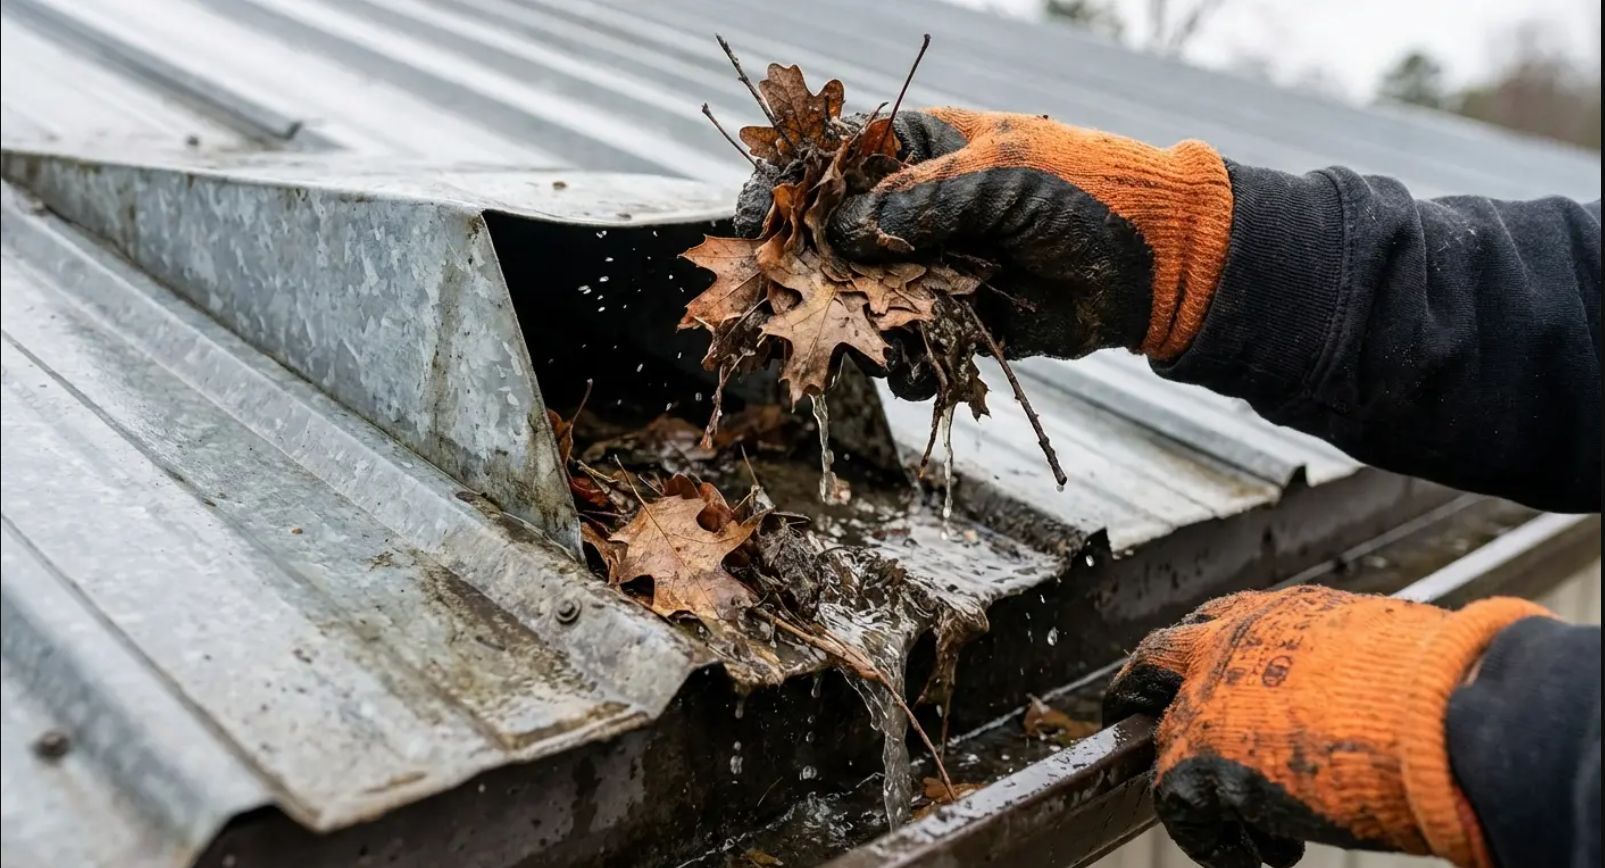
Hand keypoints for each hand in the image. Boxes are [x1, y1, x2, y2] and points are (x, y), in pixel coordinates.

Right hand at [820, 109, 1235, 394]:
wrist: (1157, 263)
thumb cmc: (1084, 190)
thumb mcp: (997, 178)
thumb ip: (916, 204)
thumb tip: (838, 232)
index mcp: (916, 151)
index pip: (826, 166)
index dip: (782, 192)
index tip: (750, 224)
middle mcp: (911, 213)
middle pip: (827, 246)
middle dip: (806, 280)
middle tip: (791, 308)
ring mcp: (928, 270)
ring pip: (858, 306)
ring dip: (855, 331)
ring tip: (873, 342)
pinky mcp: (952, 324)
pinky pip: (905, 351)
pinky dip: (903, 367)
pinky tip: (918, 368)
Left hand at [1102, 586, 1552, 867]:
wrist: (1439, 716)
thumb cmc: (1440, 690)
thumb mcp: (1381, 658)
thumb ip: (1340, 672)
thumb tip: (1364, 702)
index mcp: (1282, 612)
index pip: (1220, 621)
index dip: (1205, 652)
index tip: (1203, 676)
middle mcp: (1231, 644)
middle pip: (1156, 658)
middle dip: (1138, 688)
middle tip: (1129, 713)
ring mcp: (1205, 699)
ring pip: (1166, 744)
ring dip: (1200, 792)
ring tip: (1250, 834)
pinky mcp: (1197, 757)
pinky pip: (1179, 806)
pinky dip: (1214, 840)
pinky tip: (1263, 855)